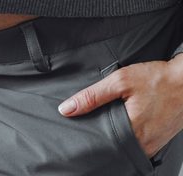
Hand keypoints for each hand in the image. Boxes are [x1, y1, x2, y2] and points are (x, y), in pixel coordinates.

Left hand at [57, 57, 182, 158]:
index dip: (88, 136)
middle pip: (113, 146)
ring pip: (126, 145)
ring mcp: (154, 144)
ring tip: (108, 118)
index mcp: (133, 130)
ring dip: (115, 134)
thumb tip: (67, 108)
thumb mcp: (120, 81)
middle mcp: (145, 143)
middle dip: (101, 134)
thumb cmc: (158, 79)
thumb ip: (92, 96)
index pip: (102, 143)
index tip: (77, 126)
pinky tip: (124, 119)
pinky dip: (128, 133)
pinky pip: (138, 142)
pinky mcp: (159, 140)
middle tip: (93, 119)